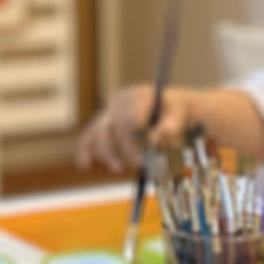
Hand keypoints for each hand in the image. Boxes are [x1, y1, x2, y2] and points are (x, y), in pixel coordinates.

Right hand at [78, 86, 198, 172]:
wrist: (169, 104)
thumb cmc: (175, 112)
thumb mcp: (178, 117)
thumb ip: (169, 128)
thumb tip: (154, 141)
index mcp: (138, 95)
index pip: (132, 118)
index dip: (138, 138)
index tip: (147, 154)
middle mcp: (120, 100)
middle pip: (115, 126)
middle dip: (126, 148)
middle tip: (140, 164)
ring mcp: (109, 110)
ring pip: (99, 132)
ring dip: (106, 152)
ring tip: (119, 168)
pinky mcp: (103, 121)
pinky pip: (90, 135)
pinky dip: (86, 150)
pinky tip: (85, 165)